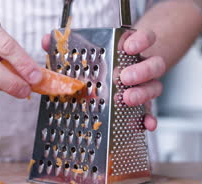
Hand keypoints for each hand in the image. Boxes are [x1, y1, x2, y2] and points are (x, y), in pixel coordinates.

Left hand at [41, 29, 164, 130]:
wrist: (118, 71)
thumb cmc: (100, 63)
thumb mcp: (84, 52)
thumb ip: (65, 46)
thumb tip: (46, 41)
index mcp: (129, 51)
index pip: (144, 39)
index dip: (140, 41)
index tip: (128, 47)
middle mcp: (141, 67)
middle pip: (154, 64)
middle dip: (141, 71)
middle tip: (124, 77)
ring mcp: (144, 86)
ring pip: (155, 87)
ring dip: (142, 93)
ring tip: (127, 99)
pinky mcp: (143, 106)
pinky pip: (151, 112)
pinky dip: (149, 119)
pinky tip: (146, 125)